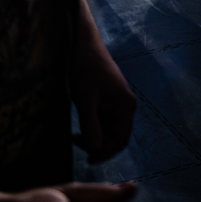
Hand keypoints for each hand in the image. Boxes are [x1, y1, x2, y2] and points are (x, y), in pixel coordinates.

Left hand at [70, 35, 135, 162]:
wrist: (82, 43)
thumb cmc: (85, 68)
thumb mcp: (85, 99)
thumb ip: (91, 125)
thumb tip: (95, 149)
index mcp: (126, 105)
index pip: (121, 140)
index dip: (105, 153)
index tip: (87, 158)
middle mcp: (125, 105)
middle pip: (116, 137)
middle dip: (99, 145)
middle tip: (77, 143)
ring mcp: (117, 102)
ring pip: (109, 130)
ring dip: (94, 137)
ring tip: (74, 136)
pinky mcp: (108, 99)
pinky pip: (104, 121)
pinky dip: (93, 127)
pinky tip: (79, 127)